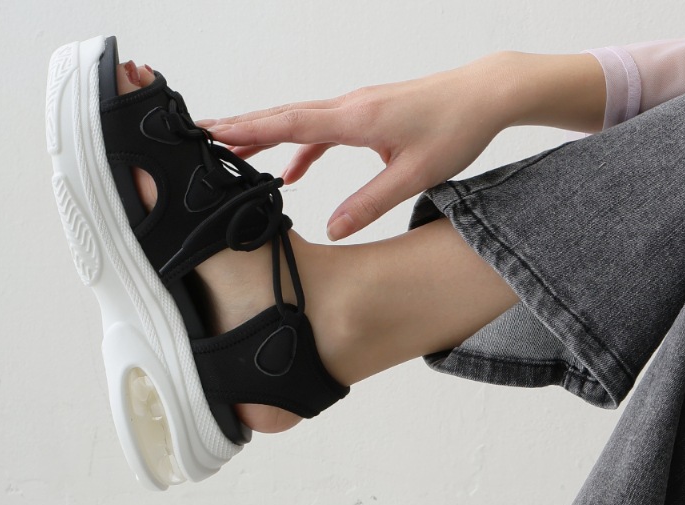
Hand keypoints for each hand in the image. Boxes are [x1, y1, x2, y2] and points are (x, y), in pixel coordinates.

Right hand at [203, 53, 534, 239]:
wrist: (484, 95)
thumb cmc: (455, 130)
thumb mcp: (414, 176)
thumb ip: (370, 204)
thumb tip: (332, 230)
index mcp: (355, 119)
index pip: (289, 124)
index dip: (248, 130)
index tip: (212, 133)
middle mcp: (349, 108)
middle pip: (283, 117)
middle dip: (241, 128)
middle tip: (200, 136)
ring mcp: (357, 109)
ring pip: (299, 122)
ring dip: (266, 138)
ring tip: (233, 154)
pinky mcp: (368, 116)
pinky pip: (323, 131)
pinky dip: (302, 149)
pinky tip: (293, 171)